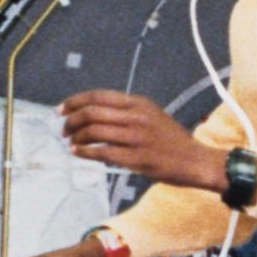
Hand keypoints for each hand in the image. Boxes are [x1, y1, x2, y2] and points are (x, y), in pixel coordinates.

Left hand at [59, 90, 227, 191]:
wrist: (195, 161)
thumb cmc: (172, 140)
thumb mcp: (152, 115)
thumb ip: (127, 112)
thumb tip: (95, 114)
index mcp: (139, 103)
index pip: (99, 96)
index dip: (75, 101)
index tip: (61, 109)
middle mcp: (137, 117)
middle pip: (93, 112)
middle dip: (72, 120)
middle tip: (64, 129)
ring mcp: (137, 138)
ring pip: (95, 131)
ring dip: (76, 137)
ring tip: (70, 142)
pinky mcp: (137, 158)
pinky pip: (103, 153)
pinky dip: (85, 152)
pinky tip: (78, 153)